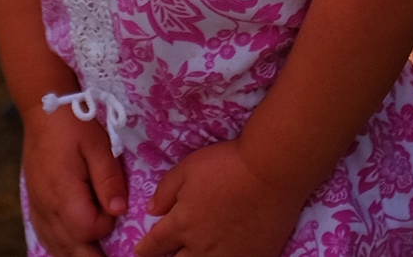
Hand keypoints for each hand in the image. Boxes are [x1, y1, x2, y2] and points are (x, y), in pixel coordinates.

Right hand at [23, 104, 129, 255]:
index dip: (107, 225)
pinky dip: (60, 247)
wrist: (44, 110)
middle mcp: (48, 208)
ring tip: (95, 255)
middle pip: (70, 249)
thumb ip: (109, 180)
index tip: (115, 207)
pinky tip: (70, 248)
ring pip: (55, 247)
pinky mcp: (35, 204)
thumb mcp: (100, 146)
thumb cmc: (75, 125)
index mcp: (65, 194)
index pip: (90, 229)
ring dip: (76, 255)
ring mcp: (38, 208)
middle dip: (93, 256)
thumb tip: (119, 211)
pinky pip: (45, 236)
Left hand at [134, 140, 310, 256]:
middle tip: (167, 255)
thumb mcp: (187, 169)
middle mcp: (201, 247)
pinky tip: (224, 253)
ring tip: (194, 254)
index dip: (144, 249)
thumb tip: (152, 211)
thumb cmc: (227, 164)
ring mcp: (228, 256)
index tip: (140, 251)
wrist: (272, 171)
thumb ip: (165, 191)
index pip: (154, 246)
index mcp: (182, 225)